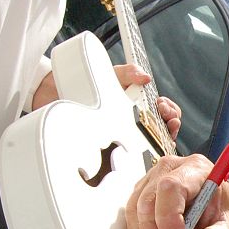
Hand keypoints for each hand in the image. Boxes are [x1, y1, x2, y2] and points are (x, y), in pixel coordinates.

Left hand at [31, 65, 182, 140]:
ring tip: (163, 127)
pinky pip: (139, 156)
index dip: (169, 109)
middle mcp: (137, 123)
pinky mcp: (117, 150)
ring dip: (166, 135)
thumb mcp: (111, 74)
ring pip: (157, 142)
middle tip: (164, 114)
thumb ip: (128, 72)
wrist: (56, 96)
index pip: (165, 111)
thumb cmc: (84, 85)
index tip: (163, 105)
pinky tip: (152, 147)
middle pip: (166, 127)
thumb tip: (145, 77)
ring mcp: (128, 136)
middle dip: (171, 119)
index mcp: (140, 105)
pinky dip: (151, 153)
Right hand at [125, 154, 228, 228]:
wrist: (221, 209)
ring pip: (135, 210)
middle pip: (148, 200)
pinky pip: (132, 217)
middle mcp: (170, 169)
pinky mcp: (142, 193)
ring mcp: (152, 180)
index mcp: (196, 169)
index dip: (168, 216)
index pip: (171, 187)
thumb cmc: (224, 213)